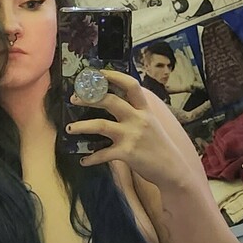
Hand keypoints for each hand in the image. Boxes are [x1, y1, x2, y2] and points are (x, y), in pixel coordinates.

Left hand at [67, 69, 197, 185]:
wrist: (172, 169)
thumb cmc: (159, 146)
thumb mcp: (151, 124)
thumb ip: (136, 113)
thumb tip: (115, 105)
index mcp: (145, 109)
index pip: (131, 85)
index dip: (114, 76)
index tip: (98, 73)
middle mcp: (138, 119)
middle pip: (110, 101)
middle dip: (89, 98)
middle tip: (74, 98)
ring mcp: (132, 136)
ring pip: (100, 125)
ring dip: (81, 126)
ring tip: (70, 128)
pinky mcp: (127, 153)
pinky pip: (102, 154)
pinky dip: (91, 158)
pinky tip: (84, 161)